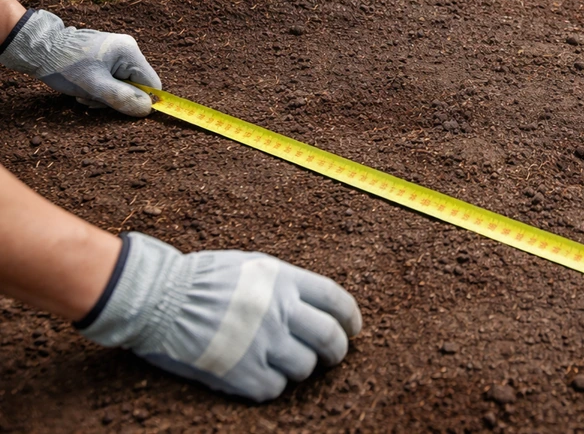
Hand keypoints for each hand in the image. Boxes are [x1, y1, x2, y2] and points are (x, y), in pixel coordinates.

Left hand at [0, 9, 159, 115]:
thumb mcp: (94, 87)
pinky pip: (114, 78)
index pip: (152, 84)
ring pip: (123, 84)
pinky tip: (85, 88)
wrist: (38, 49)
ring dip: (106, 95)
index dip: (140, 100)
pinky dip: (101, 88)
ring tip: (85, 94)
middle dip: (117, 97)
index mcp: (129, 52)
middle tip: (93, 99)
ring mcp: (117, 51)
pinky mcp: (106, 56)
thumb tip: (147, 109)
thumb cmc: (65, 66)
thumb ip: (123, 98)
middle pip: (136, 85)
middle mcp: (128, 48)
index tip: (119, 107)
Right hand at [78, 233, 361, 401]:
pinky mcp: (241, 373)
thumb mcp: (252, 266)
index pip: (335, 300)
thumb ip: (284, 283)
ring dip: (301, 367)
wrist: (159, 299)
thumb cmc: (203, 278)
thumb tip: (311, 303)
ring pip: (305, 367)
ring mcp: (262, 344)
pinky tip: (259, 374)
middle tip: (333, 355)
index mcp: (285, 280)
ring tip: (286, 362)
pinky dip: (272, 384)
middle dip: (337, 350)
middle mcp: (280, 312)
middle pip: (329, 338)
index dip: (350, 317)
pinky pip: (274, 388)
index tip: (353, 328)